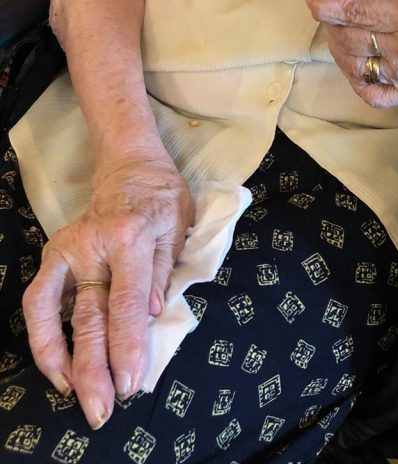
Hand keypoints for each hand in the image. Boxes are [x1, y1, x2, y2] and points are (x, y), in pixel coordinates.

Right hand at [22, 155, 192, 429]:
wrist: (129, 168)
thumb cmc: (162, 198)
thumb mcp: (178, 225)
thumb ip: (165, 269)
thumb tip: (154, 314)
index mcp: (131, 237)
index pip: (128, 301)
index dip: (128, 344)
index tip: (130, 381)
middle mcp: (93, 246)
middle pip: (91, 315)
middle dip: (95, 367)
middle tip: (102, 408)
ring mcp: (68, 251)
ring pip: (57, 314)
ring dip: (64, 360)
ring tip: (76, 395)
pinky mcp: (53, 255)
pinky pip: (39, 302)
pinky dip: (43, 337)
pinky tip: (57, 367)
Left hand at [306, 0, 397, 106]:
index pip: (357, 12)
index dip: (328, 6)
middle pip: (352, 40)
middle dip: (333, 25)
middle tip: (330, 13)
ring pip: (358, 66)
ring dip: (341, 49)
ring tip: (342, 34)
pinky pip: (375, 95)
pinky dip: (358, 81)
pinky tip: (357, 64)